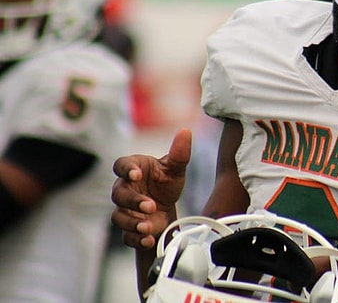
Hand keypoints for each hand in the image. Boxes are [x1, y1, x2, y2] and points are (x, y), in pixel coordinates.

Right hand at [110, 128, 191, 249]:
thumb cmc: (166, 183)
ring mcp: (124, 210)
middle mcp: (124, 189)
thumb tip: (186, 131)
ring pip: (119, 217)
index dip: (126, 169)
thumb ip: (180, 153)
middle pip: (118, 194)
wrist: (167, 207)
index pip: (121, 165)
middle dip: (133, 201)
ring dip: (132, 223)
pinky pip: (125, 236)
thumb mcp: (175, 168)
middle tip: (150, 205)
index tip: (136, 174)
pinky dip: (136, 239)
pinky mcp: (128, 228)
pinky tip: (148, 238)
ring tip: (148, 227)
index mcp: (133, 169)